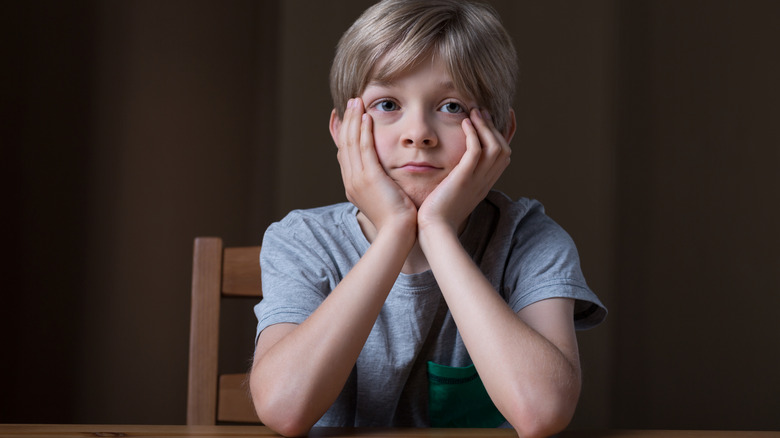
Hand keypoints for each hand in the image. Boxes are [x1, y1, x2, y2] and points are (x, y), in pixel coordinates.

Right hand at [333, 98, 417, 234]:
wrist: (397, 234)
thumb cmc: (397, 220)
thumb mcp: (385, 198)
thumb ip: (382, 184)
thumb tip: (387, 176)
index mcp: (352, 185)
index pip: (344, 153)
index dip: (343, 133)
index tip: (345, 117)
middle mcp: (350, 180)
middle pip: (344, 144)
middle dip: (347, 121)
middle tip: (351, 102)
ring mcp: (358, 179)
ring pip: (352, 142)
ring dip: (354, 120)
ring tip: (357, 102)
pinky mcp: (369, 178)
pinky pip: (364, 148)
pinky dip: (364, 131)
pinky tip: (367, 117)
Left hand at [417, 108, 511, 233]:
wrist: (434, 230)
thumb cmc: (438, 215)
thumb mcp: (454, 194)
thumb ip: (459, 180)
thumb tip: (452, 169)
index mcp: (485, 184)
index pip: (504, 155)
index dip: (507, 134)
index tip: (505, 115)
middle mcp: (485, 181)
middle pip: (504, 148)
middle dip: (495, 127)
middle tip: (482, 111)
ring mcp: (477, 180)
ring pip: (494, 147)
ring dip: (485, 126)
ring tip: (474, 112)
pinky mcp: (463, 178)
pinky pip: (475, 151)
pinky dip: (473, 134)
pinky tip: (465, 123)